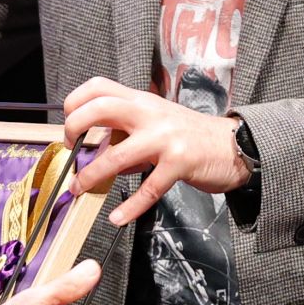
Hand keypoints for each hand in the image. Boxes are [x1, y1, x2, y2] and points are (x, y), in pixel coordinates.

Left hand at [62, 76, 248, 226]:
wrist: (234, 145)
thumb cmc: (191, 135)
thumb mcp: (156, 124)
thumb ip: (127, 133)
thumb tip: (98, 153)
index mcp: (141, 100)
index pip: (99, 87)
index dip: (75, 103)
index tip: (69, 124)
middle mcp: (150, 113)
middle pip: (100, 108)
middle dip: (74, 128)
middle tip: (70, 148)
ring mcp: (165, 137)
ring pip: (116, 155)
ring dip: (91, 175)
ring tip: (80, 188)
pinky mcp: (179, 162)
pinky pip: (148, 188)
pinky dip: (130, 207)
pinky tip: (118, 217)